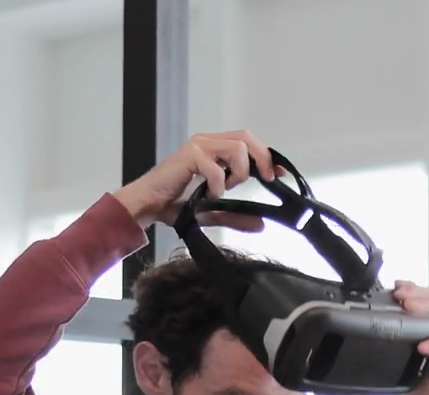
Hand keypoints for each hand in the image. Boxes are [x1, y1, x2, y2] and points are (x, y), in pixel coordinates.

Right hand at [113, 130, 276, 230]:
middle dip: (261, 158)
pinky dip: (217, 185)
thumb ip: (236, 215)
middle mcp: (207, 142)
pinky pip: (217, 168)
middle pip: (246, 137)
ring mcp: (198, 146)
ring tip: (224, 189)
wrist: (148, 206)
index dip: (266, 155)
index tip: (280, 172)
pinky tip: (208, 194)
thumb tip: (261, 224)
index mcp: (214, 150)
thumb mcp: (213, 212)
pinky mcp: (189, 154)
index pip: (247, 143)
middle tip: (267, 178)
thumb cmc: (174, 204)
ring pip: (237, 148)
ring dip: (238, 172)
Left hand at [394, 281, 428, 394]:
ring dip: (427, 305)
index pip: (423, 302)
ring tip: (409, 308)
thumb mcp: (405, 380)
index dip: (411, 291)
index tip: (394, 287)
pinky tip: (423, 346)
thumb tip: (364, 369)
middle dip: (416, 292)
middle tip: (399, 294)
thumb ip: (390, 370)